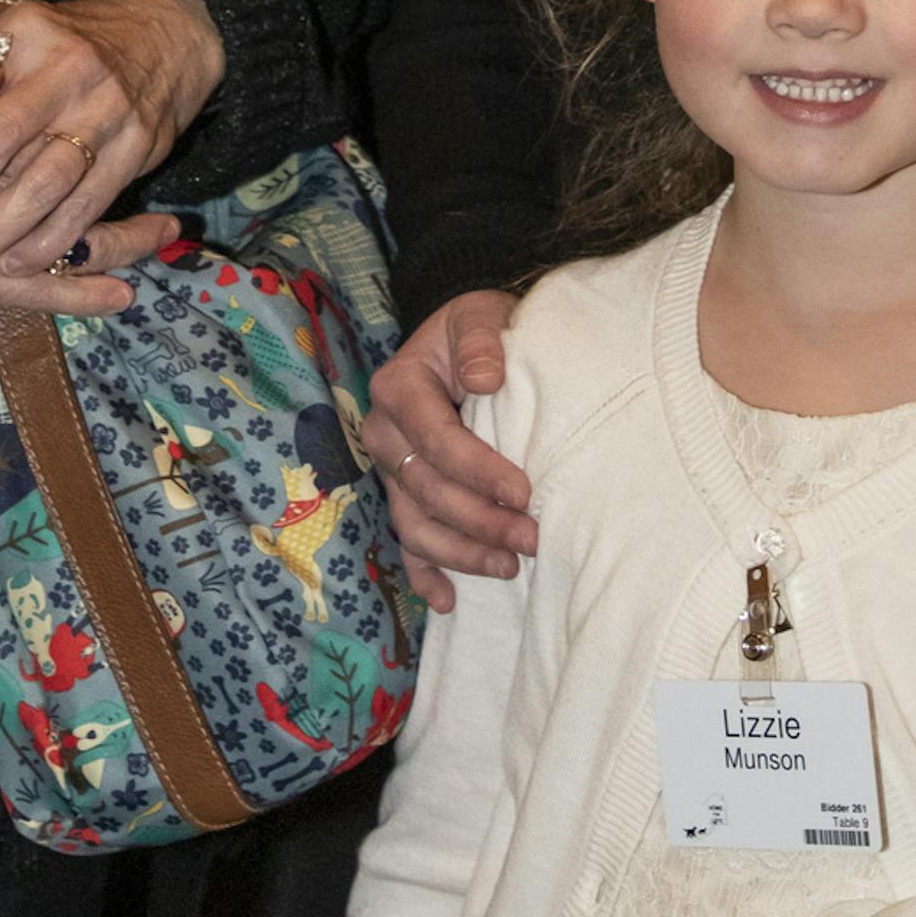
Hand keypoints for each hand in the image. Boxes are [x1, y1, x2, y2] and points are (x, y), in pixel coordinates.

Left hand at [0, 0, 224, 276]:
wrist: (163, 37)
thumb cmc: (67, 43)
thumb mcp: (13, 32)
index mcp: (24, 32)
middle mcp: (65, 65)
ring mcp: (106, 105)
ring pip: (44, 178)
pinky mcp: (136, 145)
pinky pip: (88, 201)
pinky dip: (51, 238)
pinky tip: (18, 262)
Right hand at [361, 290, 534, 611]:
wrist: (465, 340)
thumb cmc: (478, 328)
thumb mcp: (480, 316)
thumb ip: (481, 341)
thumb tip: (485, 380)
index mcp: (398, 387)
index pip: (437, 440)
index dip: (478, 471)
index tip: (523, 492)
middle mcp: (384, 432)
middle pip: (427, 490)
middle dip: (479, 521)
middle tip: (531, 538)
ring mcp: (390, 468)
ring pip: (415, 524)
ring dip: (460, 554)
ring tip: (508, 567)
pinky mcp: (403, 493)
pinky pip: (406, 542)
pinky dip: (424, 574)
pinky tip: (448, 601)